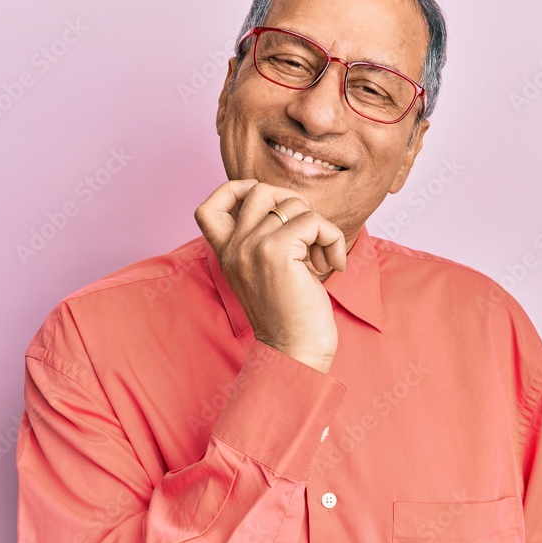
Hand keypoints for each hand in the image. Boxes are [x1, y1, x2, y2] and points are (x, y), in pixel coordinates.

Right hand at [194, 180, 346, 373]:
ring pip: (292, 204)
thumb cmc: (291, 314)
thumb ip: (263, 239)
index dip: (234, 191)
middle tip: (308, 237)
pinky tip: (333, 265)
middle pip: (260, 191)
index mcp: (227, 254)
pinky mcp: (276, 252)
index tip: (269, 207)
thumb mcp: (265, 272)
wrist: (295, 351)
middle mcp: (233, 248)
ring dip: (318, 227)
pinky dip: (332, 238)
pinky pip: (314, 221)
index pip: (207, 207)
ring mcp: (251, 248)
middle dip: (293, 205)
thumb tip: (287, 202)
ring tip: (320, 257)